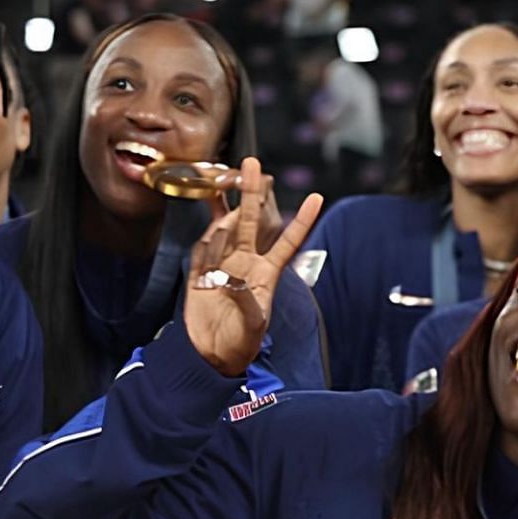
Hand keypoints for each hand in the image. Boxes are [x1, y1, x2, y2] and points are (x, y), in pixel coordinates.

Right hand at [183, 157, 324, 376]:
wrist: (209, 355)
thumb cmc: (240, 344)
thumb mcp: (254, 328)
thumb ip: (248, 302)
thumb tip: (234, 280)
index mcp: (266, 273)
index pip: (288, 242)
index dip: (301, 221)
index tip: (317, 197)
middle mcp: (245, 262)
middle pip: (251, 221)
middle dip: (252, 192)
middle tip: (254, 163)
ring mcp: (222, 264)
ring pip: (225, 230)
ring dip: (226, 215)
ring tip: (224, 204)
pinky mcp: (200, 272)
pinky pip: (203, 250)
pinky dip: (207, 242)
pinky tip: (211, 237)